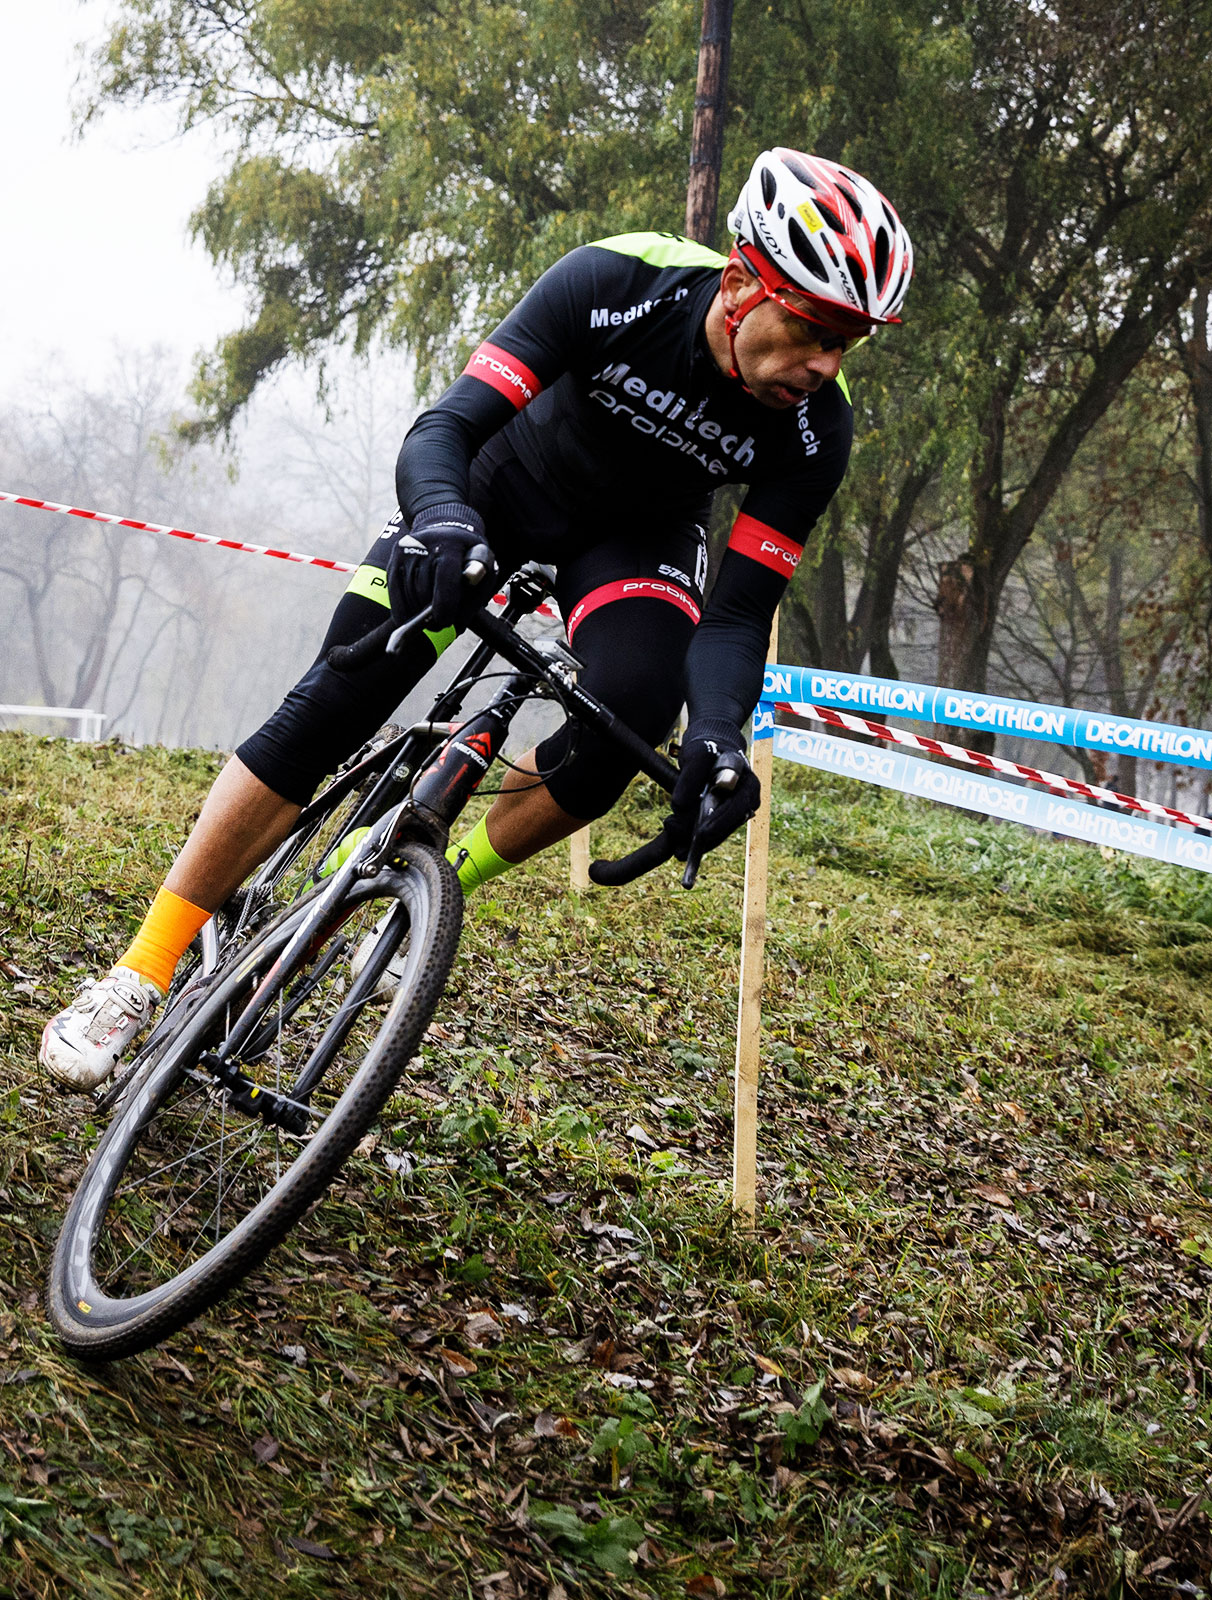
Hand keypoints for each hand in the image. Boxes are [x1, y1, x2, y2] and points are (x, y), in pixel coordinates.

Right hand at [387, 502, 496, 629]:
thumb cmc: (466, 552)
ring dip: (417, 613)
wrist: (444, 525)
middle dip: (431, 615)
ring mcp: (406, 552)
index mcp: (451, 547)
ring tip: (429, 618)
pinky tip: (410, 617)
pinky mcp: (394, 559)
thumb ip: (476, 591)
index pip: (445, 583)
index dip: (444, 608)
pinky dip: (402, 609)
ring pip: (408, 595)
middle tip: (439, 625)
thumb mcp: (483, 564)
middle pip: (424, 592)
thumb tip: (457, 620)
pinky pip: (395, 593)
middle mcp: (425, 546)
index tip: (445, 623)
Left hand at [666, 717, 760, 858]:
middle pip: (728, 824)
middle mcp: (748, 797)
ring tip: (677, 852)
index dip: (719, 820)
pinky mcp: (726, 817)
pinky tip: (681, 851)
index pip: (736, 805)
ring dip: (699, 844)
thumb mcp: (696, 754)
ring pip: (721, 832)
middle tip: (682, 847)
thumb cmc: (706, 748)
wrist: (710, 749)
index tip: (702, 833)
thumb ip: (690, 777)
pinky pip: (715, 833)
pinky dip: (698, 843)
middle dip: (705, 837)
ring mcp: (739, 809)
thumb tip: (679, 807)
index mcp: (746, 780)